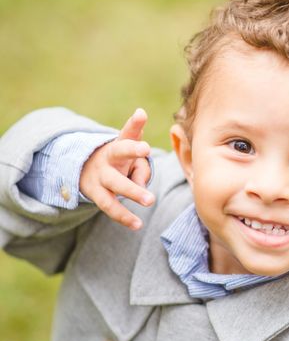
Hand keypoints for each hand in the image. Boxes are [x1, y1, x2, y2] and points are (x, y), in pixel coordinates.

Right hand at [79, 108, 154, 229]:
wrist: (84, 169)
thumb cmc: (119, 160)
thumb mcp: (129, 154)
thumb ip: (140, 163)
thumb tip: (142, 177)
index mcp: (119, 144)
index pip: (127, 132)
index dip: (134, 124)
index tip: (141, 116)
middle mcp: (108, 157)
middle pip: (119, 152)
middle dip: (132, 150)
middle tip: (147, 151)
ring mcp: (100, 176)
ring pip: (114, 184)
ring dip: (132, 192)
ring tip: (151, 201)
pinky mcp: (95, 193)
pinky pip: (109, 206)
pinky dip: (124, 216)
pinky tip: (137, 225)